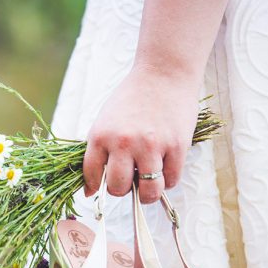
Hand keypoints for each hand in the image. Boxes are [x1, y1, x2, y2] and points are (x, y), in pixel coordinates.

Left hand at [82, 65, 201, 202]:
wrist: (164, 73)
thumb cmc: (133, 98)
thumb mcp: (106, 120)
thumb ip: (99, 150)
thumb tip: (92, 189)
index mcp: (101, 135)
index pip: (92, 175)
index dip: (95, 187)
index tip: (99, 190)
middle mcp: (123, 142)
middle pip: (118, 188)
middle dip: (123, 190)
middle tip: (130, 181)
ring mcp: (151, 145)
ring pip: (147, 190)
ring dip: (147, 194)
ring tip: (148, 185)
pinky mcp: (176, 146)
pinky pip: (171, 180)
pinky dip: (168, 181)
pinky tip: (165, 170)